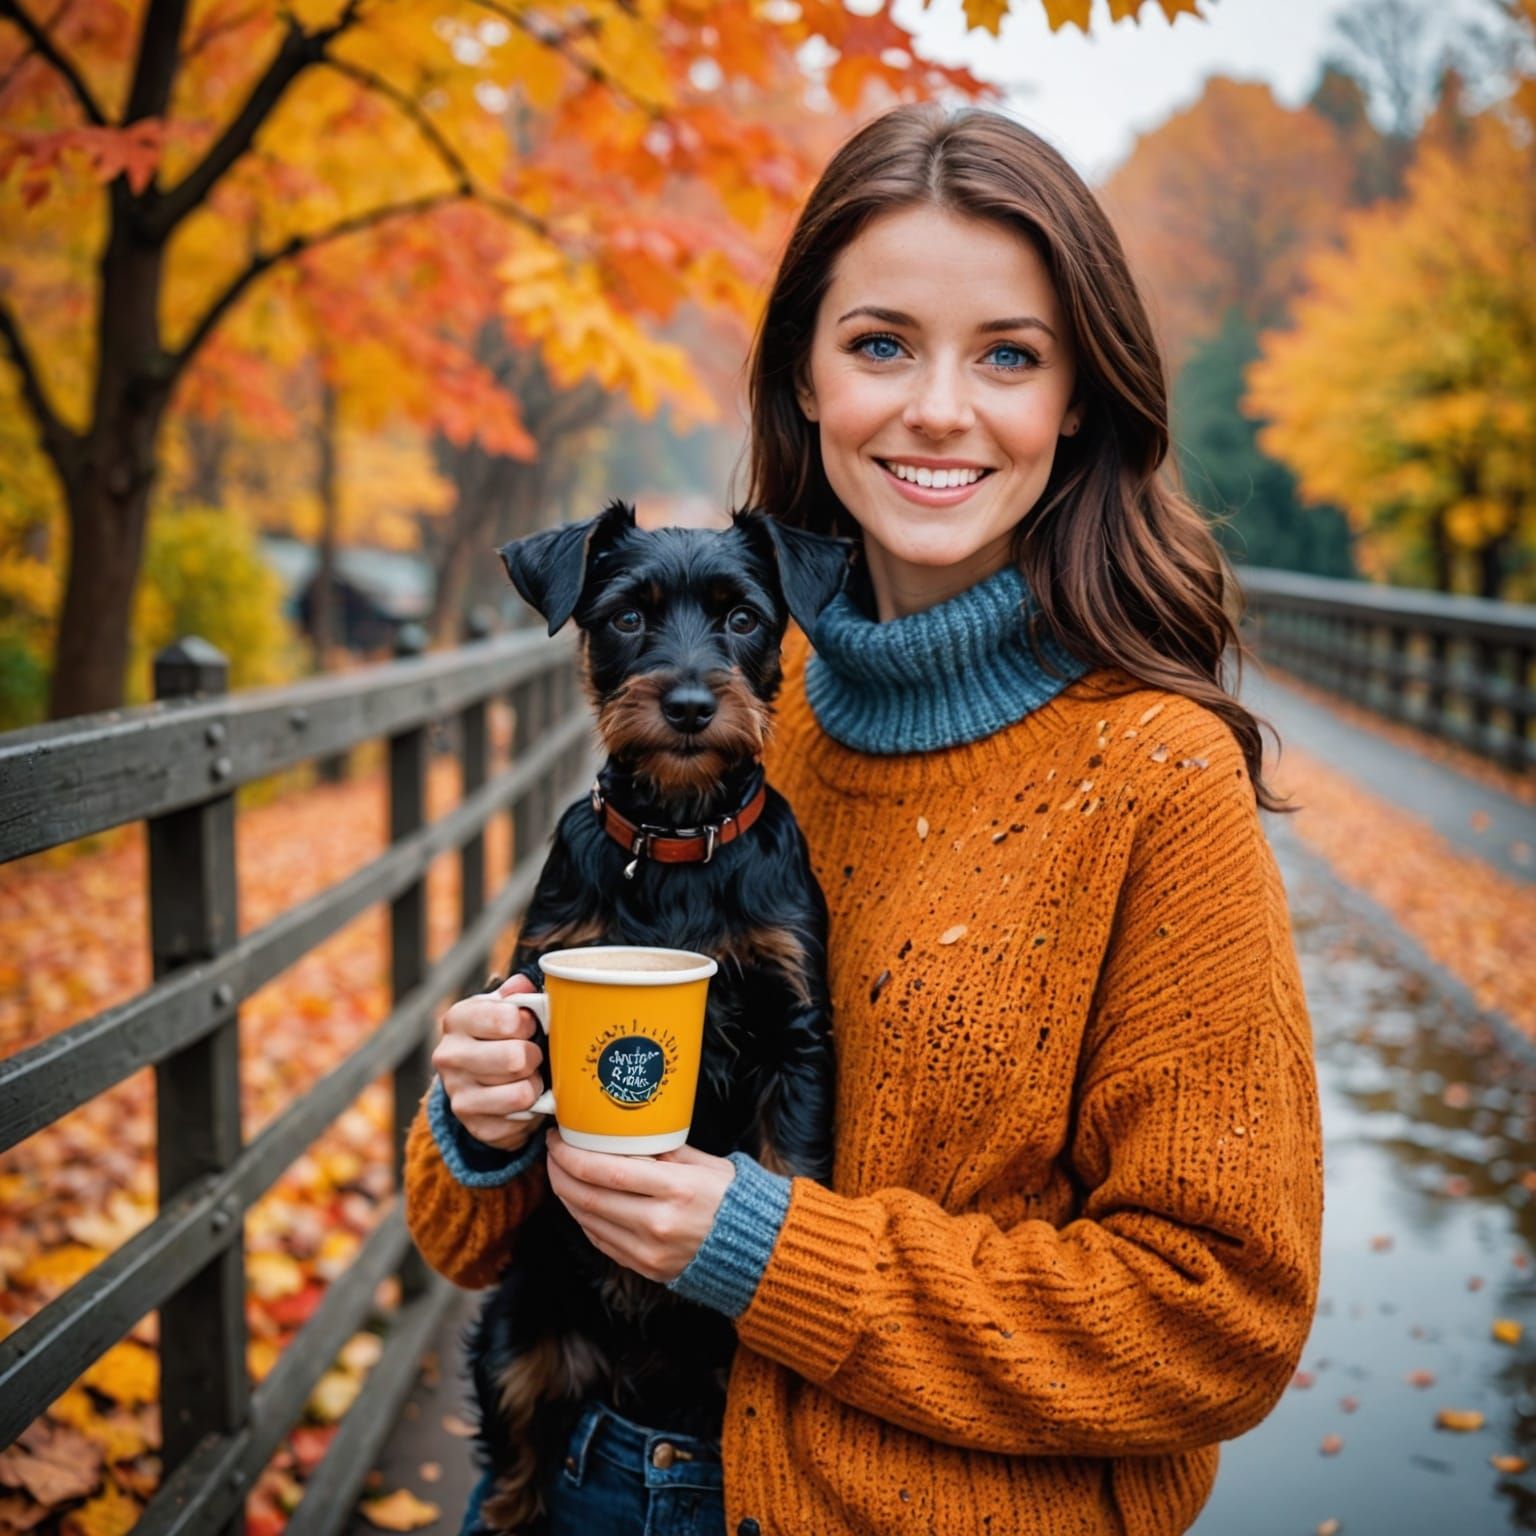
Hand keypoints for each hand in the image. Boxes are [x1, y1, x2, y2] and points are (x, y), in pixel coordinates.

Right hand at [431, 974, 546, 1153]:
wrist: (477, 1080)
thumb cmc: (498, 1036)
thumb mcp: (503, 1008)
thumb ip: (517, 993)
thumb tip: (524, 986)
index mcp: (458, 1019)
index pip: (508, 1019)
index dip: (529, 1023)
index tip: (527, 1026)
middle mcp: (449, 1057)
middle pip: (517, 1059)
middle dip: (535, 1056)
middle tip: (532, 1055)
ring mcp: (458, 1094)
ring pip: (522, 1093)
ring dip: (534, 1085)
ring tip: (527, 1077)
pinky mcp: (474, 1125)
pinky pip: (520, 1121)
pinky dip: (530, 1112)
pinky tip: (520, 1101)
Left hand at [544, 1129, 734, 1282]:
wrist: (759, 1251)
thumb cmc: (733, 1198)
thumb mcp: (704, 1163)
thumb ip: (663, 1150)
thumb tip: (623, 1135)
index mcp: (675, 1190)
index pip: (606, 1171)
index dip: (572, 1154)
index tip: (559, 1138)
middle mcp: (657, 1224)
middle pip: (588, 1197)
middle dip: (560, 1172)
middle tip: (554, 1152)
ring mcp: (649, 1251)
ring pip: (588, 1221)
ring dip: (567, 1195)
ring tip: (563, 1172)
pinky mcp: (645, 1269)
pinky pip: (601, 1241)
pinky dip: (585, 1218)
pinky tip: (582, 1200)